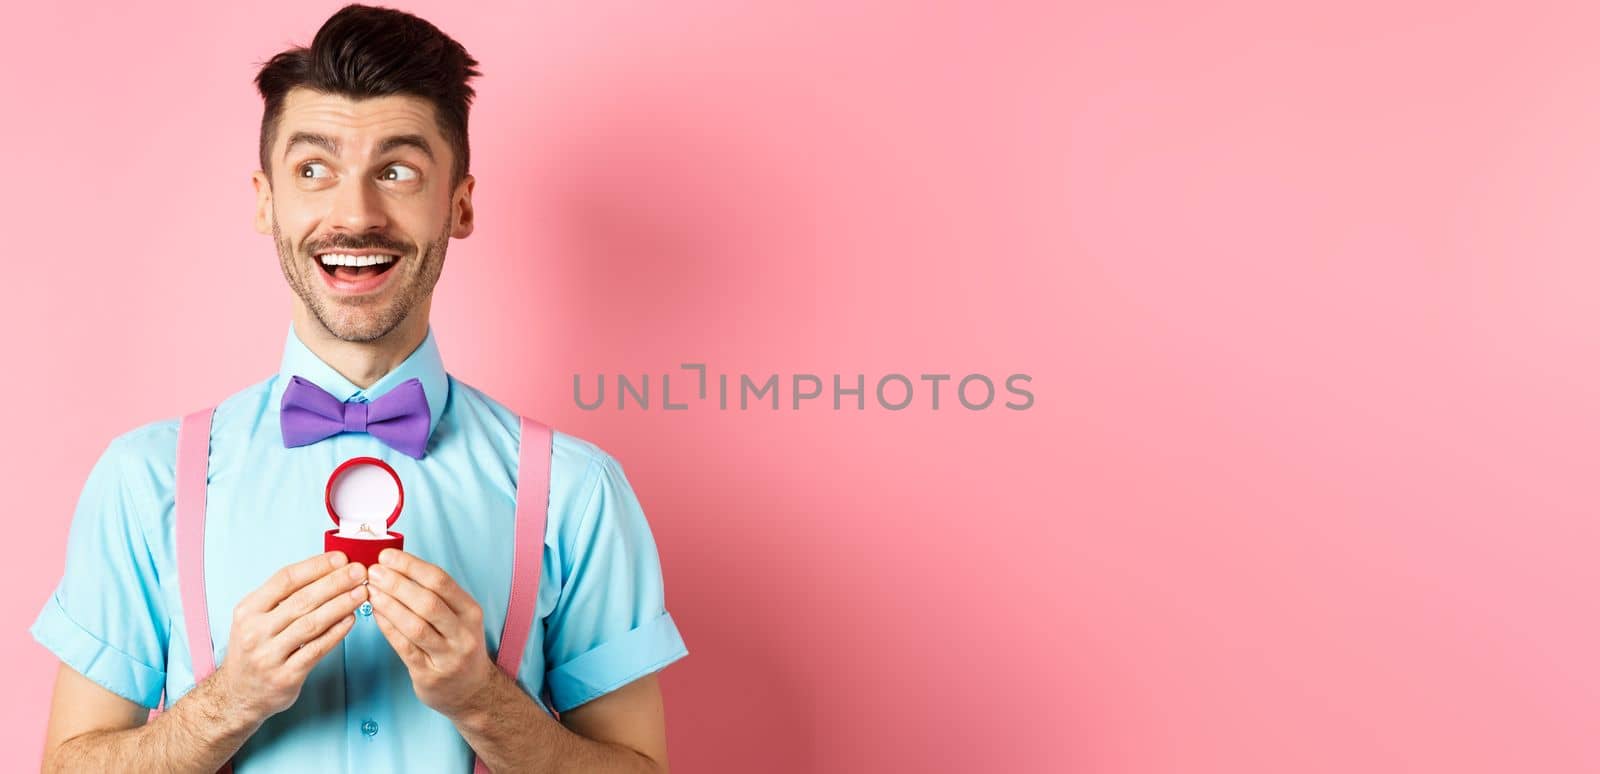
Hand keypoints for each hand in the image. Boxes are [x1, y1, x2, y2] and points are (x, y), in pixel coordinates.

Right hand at [216, 551, 367, 719]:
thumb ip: (283, 597)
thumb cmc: (255, 648)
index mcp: (248, 610)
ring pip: (311, 624)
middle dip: (335, 582)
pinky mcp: (285, 677)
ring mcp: (269, 656)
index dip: (316, 566)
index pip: (285, 579)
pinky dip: (336, 633)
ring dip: (341, 605)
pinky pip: (316, 650)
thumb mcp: (255, 618)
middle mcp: (255, 631)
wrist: (237, 694)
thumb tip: (327, 570)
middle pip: (302, 600)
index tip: (341, 557)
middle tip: (360, 571)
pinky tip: (351, 619)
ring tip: (362, 592)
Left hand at [366, 548, 493, 717]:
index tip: (387, 556)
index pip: (441, 581)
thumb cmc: (458, 646)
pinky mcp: (429, 675)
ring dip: (389, 605)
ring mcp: (448, 657)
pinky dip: (387, 628)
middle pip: (428, 602)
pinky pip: (404, 647)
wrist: (472, 691)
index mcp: (471, 612)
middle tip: (373, 571)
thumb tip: (397, 566)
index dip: (411, 566)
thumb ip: (435, 595)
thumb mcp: (459, 618)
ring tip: (370, 590)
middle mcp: (463, 634)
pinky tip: (375, 614)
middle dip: (397, 583)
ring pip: (415, 626)